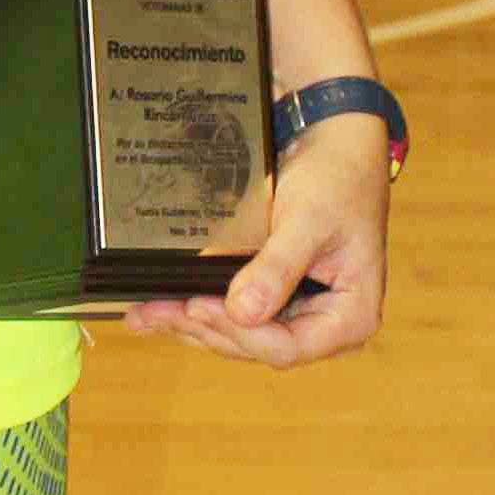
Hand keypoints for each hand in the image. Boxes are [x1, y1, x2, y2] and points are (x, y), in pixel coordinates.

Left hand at [126, 117, 390, 371]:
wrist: (337, 147)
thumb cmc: (336, 180)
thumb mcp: (308, 221)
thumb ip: (278, 268)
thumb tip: (243, 311)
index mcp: (350, 317)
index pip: (288, 347)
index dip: (240, 333)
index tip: (198, 305)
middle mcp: (325, 326)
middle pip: (256, 346)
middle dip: (203, 327)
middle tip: (155, 310)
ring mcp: (298, 314)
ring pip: (238, 334)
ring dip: (191, 323)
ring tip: (145, 313)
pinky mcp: (274, 298)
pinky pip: (234, 314)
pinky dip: (197, 310)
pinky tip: (159, 309)